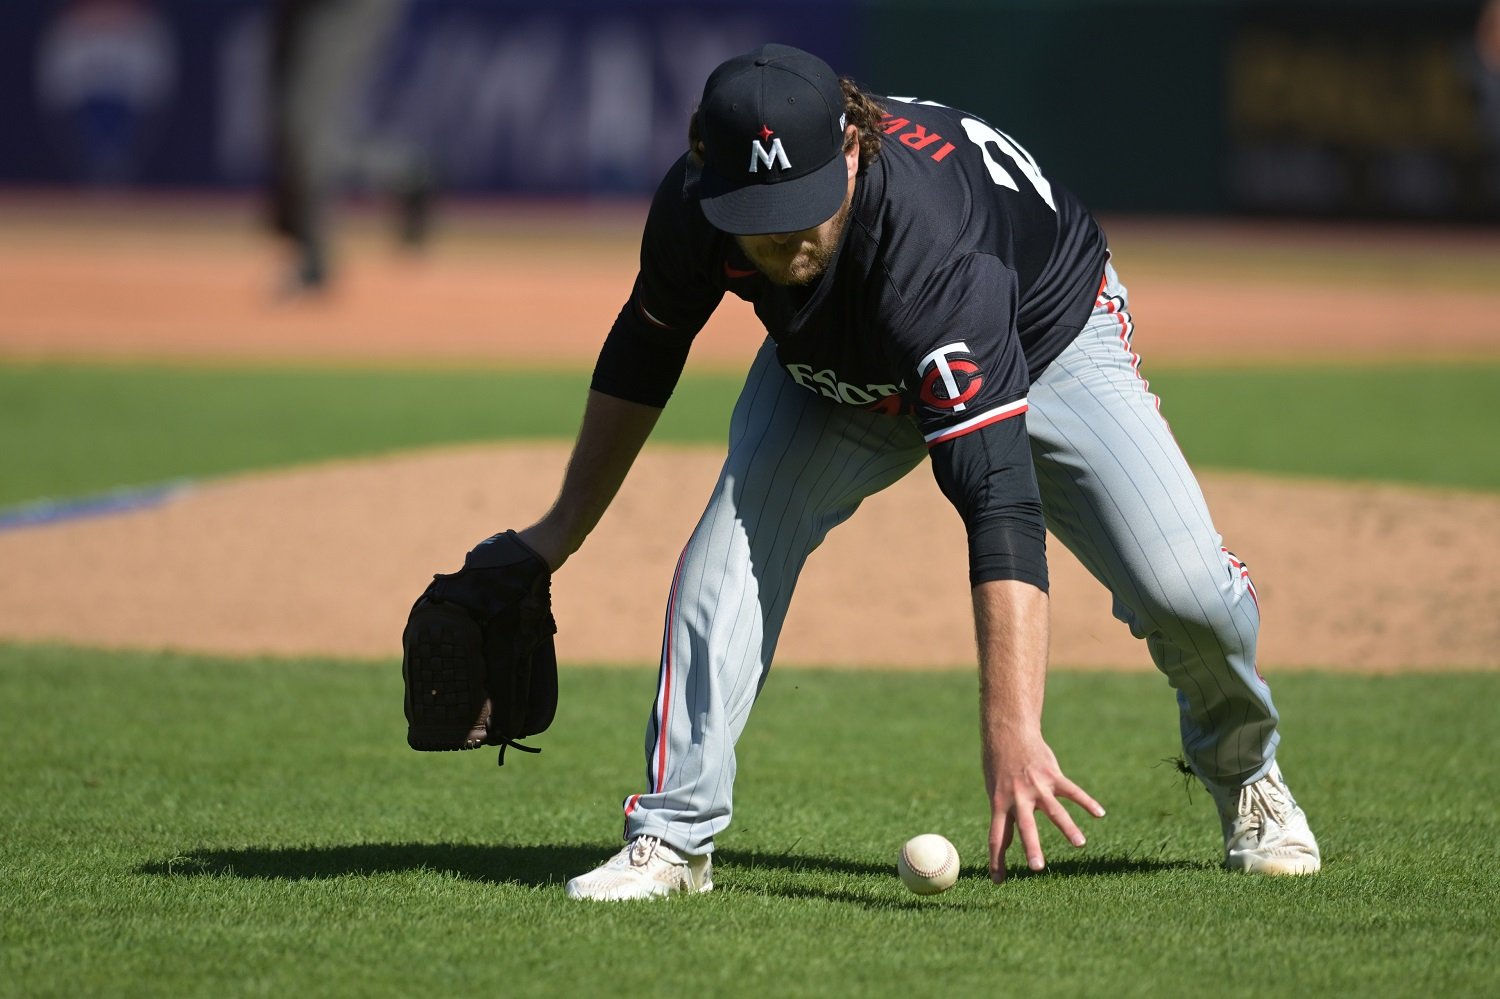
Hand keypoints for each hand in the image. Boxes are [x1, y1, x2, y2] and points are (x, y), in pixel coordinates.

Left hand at [986, 736, 1104, 882]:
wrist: (1008, 734)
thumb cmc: (1000, 768)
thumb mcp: (995, 793)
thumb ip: (1005, 819)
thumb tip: (1004, 846)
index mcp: (999, 804)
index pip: (997, 837)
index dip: (997, 860)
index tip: (999, 882)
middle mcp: (1017, 797)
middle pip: (1025, 826)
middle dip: (1032, 847)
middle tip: (1037, 868)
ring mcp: (1036, 786)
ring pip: (1054, 810)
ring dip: (1068, 828)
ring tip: (1080, 844)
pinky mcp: (1052, 775)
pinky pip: (1072, 791)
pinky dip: (1086, 802)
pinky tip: (1100, 813)